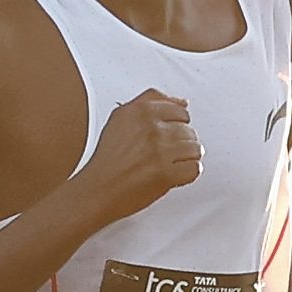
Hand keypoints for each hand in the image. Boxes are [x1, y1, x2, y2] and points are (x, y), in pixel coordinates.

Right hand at [68, 89, 204, 228]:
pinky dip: (186, 175)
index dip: (175, 125)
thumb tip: (182, 102)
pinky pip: (194, 169)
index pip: (180, 110)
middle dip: (179, 144)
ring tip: (166, 165)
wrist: (97, 189)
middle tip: (161, 154)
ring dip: (184, 159)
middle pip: (189, 131)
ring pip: (195, 149)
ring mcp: (160, 150)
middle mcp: (151, 128)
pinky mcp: (166, 173)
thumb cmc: (108, 159)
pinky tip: (172, 175)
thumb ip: (151, 101)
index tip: (165, 135)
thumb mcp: (120, 117)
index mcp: (141, 110)